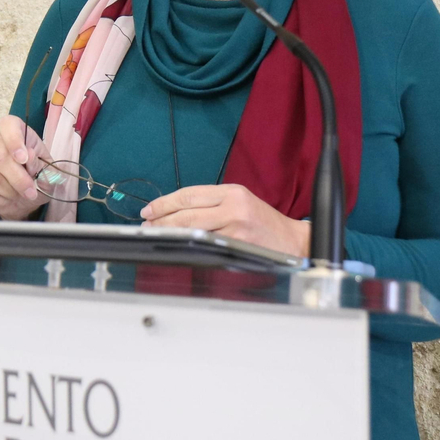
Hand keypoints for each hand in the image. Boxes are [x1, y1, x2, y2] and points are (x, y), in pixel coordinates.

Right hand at [0, 115, 50, 220]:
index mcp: (19, 132)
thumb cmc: (40, 180)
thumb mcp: (49, 173)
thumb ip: (41, 164)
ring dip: (10, 191)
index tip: (23, 159)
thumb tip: (29, 154)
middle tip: (31, 192)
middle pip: (0, 156)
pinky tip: (8, 198)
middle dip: (18, 178)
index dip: (14, 140)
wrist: (27, 199)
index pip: (8, 125)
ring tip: (20, 194)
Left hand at [139, 184, 310, 259]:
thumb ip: (212, 204)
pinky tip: (177, 246)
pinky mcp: (238, 244)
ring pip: (193, 228)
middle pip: (187, 211)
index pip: (189, 194)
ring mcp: (236, 226)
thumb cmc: (263, 224)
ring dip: (170, 232)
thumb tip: (176, 212)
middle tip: (147, 225)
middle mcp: (233, 205)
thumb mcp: (240, 203)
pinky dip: (188, 245)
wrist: (293, 241)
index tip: (149, 210)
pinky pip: (206, 244)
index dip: (165, 202)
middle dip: (162, 219)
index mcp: (232, 192)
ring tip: (156, 235)